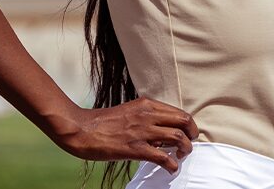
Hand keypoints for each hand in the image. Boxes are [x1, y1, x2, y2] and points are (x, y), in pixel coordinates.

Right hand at [52, 97, 198, 172]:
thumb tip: (162, 132)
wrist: (81, 129)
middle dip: (192, 133)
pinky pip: (162, 156)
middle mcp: (147, 115)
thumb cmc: (103, 122)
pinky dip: (172, 164)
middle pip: (183, 121)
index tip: (188, 133)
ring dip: (185, 148)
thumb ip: (146, 117)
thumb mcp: (129, 111)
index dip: (188, 124)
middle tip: (190, 143)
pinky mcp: (134, 148)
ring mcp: (142, 131)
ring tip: (182, 155)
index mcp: (146, 104)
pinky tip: (171, 168)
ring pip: (177, 137)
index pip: (178, 111)